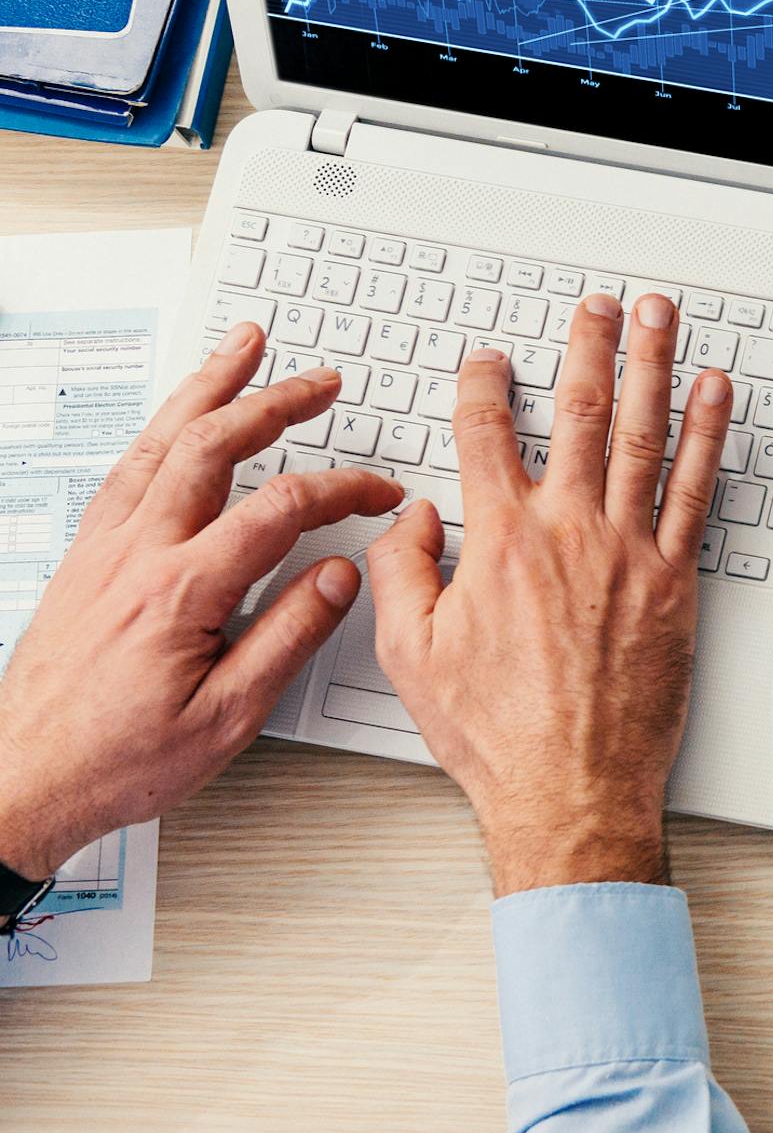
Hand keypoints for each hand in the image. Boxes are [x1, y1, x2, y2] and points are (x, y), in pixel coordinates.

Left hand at [0, 326, 400, 880]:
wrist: (23, 780)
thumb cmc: (117, 761)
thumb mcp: (227, 718)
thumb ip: (289, 636)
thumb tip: (339, 576)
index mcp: (180, 591)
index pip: (280, 509)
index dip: (341, 489)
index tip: (377, 492)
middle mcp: (135, 555)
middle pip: (213, 446)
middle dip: (274, 402)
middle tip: (319, 382)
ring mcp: (102, 551)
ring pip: (159, 443)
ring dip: (207, 389)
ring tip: (241, 353)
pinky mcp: (82, 560)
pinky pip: (124, 470)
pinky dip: (160, 430)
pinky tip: (176, 422)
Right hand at [367, 293, 731, 896]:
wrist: (570, 788)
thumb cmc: (496, 735)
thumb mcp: (411, 655)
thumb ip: (404, 572)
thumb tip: (411, 518)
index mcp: (498, 544)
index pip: (485, 435)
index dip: (484, 386)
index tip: (490, 360)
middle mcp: (568, 533)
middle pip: (579, 413)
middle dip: (587, 348)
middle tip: (597, 306)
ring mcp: (627, 551)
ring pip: (644, 435)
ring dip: (652, 366)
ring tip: (659, 318)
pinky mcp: (674, 580)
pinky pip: (696, 491)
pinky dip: (707, 435)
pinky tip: (715, 396)